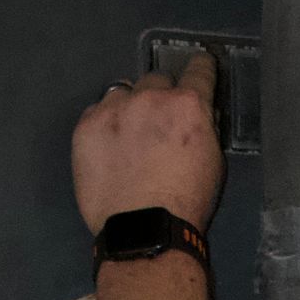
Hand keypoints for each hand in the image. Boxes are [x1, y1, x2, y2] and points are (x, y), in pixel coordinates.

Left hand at [72, 54, 222, 235]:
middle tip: (157, 123)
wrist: (144, 231)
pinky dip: (105, 124)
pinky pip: (97, 111)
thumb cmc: (187, 204)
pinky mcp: (86, 126)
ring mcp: (115, 109)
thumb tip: (198, 114)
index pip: (199, 69)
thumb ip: (204, 129)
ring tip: (128, 135)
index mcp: (188, 105)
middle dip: (160, 96)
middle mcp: (151, 97)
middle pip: (156, 78)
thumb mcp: (213, 162)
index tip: (199, 67)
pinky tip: (108, 147)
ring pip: (123, 91)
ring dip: (129, 106)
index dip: (201, 67)